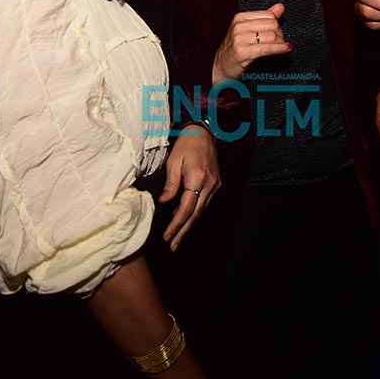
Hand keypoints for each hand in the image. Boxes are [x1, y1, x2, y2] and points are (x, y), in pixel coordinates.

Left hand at [158, 124, 220, 251]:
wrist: (203, 132)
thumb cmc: (186, 144)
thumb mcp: (173, 161)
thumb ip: (170, 184)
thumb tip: (164, 202)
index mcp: (198, 178)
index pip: (186, 209)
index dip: (176, 225)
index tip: (167, 236)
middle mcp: (210, 184)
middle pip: (195, 214)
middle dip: (183, 232)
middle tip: (173, 246)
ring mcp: (215, 185)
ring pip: (201, 211)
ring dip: (188, 225)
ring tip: (176, 238)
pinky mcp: (216, 184)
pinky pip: (204, 202)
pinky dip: (193, 213)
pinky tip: (183, 219)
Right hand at [211, 3, 291, 83]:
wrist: (220, 68)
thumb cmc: (235, 49)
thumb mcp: (248, 30)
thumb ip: (265, 18)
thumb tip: (280, 7)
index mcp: (240, 18)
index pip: (269, 15)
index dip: (277, 24)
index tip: (278, 32)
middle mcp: (239, 26)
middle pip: (272, 24)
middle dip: (280, 34)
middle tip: (279, 42)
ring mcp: (239, 39)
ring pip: (271, 36)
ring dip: (280, 43)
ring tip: (279, 48)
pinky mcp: (243, 52)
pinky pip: (267, 48)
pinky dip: (280, 48)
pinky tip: (286, 49)